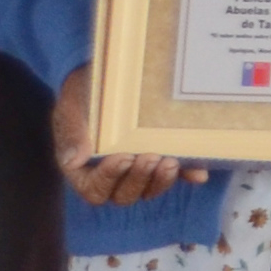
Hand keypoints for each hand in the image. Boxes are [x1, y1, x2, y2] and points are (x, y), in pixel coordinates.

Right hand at [52, 65, 206, 206]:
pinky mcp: (161, 162)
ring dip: (161, 181)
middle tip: (150, 157)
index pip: (95, 189)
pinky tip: (198, 173)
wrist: (109, 76)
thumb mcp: (72, 108)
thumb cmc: (85, 94)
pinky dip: (187, 175)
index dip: (109, 178)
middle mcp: (113, 177)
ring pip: (150, 190)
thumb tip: (73, 160)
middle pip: (125, 195)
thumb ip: (72, 133)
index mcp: (85, 170)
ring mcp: (139, 171)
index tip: (122, 157)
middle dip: (139, 179)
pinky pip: (175, 175)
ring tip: (170, 161)